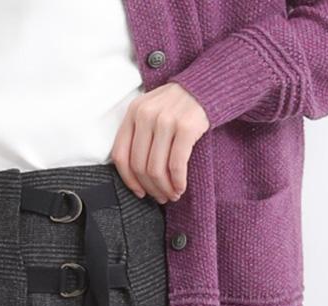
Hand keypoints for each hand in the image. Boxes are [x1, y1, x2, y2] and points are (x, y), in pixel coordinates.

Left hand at [110, 82, 209, 203]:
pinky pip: (176, 165)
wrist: (206, 87)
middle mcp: (146, 115)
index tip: (139, 192)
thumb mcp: (151, 111)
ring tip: (172, 194)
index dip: (129, 180)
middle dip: (150, 188)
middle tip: (161, 197)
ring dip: (165, 189)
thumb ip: (139, 134)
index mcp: (133, 112)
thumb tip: (134, 176)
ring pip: (157, 169)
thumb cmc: (177, 106)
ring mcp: (166, 120)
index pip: (121, 155)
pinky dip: (178, 182)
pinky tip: (181, 187)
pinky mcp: (186, 127)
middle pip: (140, 166)